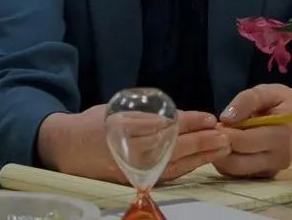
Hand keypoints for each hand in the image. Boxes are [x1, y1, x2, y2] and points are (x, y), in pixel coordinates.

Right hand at [37, 105, 230, 183]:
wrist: (67, 148)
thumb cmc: (95, 124)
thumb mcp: (118, 111)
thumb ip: (146, 116)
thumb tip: (177, 119)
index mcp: (126, 129)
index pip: (165, 125)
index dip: (191, 122)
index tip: (209, 118)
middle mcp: (130, 152)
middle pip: (173, 147)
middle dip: (201, 142)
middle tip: (224, 136)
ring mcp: (133, 169)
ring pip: (172, 164)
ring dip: (199, 157)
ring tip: (221, 149)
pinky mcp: (135, 180)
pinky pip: (165, 174)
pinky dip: (186, 167)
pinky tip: (201, 160)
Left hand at [214, 84, 291, 177]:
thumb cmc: (285, 103)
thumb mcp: (268, 91)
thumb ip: (247, 100)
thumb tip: (225, 118)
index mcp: (281, 135)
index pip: (244, 142)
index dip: (224, 134)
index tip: (215, 124)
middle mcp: (279, 158)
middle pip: (237, 163)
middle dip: (219, 148)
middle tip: (214, 132)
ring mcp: (273, 170)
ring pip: (235, 171)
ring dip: (221, 156)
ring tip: (221, 137)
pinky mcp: (267, 175)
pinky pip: (239, 173)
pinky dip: (228, 161)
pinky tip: (230, 145)